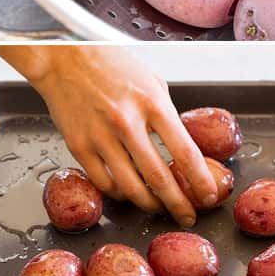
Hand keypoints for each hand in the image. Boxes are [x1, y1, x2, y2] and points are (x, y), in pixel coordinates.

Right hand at [0, 45, 216, 224]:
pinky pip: (104, 182)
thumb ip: (166, 116)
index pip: (185, 152)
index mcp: (153, 104)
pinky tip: (130, 193)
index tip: (208, 195)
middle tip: (188, 216)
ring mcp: (101, 136)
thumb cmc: (114, 66)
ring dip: (149, 204)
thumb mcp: (153, 84)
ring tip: (160, 208)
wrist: (66, 58)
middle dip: (178, 204)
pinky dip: (120, 194)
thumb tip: (181, 146)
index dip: (200, 180)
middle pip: (159, 178)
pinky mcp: (78, 146)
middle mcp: (127, 122)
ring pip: (130, 187)